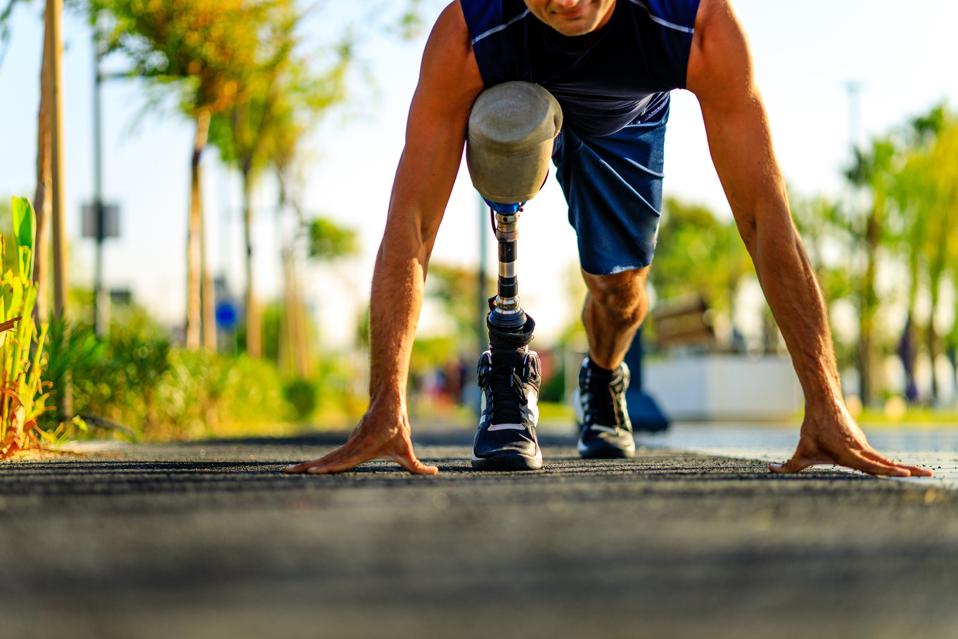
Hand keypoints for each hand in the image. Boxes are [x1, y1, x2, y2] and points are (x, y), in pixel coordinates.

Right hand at [285, 399, 438, 475]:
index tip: (312, 471)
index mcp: (362, 448)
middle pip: (327, 460)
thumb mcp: (407, 448)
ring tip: (288, 472)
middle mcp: (351, 446)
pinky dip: (315, 463)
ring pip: (326, 458)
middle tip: (289, 473)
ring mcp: (347, 445)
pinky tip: (304, 469)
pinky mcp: (346, 445)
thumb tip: (434, 473)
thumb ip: (418, 465)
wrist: (387, 404)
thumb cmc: (397, 427)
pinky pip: (329, 456)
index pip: (342, 460)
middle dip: (308, 468)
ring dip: (307, 466)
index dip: (327, 467)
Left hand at [770, 402, 932, 476]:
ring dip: (905, 468)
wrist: (825, 403)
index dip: (887, 471)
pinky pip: (881, 458)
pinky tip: (907, 471)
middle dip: (907, 471)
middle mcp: (862, 450)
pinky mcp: (865, 445)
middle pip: (886, 464)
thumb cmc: (814, 427)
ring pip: (886, 461)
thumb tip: (770, 471)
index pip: (871, 465)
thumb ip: (788, 465)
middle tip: (928, 475)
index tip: (904, 473)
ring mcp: (866, 447)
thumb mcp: (801, 449)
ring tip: (926, 474)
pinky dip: (895, 465)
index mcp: (850, 452)